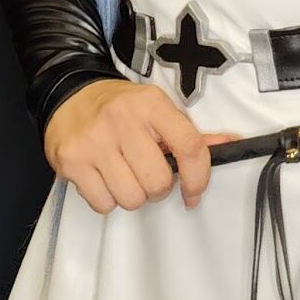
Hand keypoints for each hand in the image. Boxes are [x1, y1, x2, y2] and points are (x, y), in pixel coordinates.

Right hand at [43, 79, 241, 213]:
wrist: (69, 94)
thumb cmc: (121, 108)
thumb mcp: (156, 109)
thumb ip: (189, 132)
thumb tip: (230, 145)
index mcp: (151, 104)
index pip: (189, 146)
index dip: (198, 177)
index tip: (193, 192)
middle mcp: (122, 119)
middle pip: (158, 182)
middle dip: (157, 187)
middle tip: (147, 173)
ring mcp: (94, 141)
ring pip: (131, 198)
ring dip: (132, 195)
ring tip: (124, 174)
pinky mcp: (71, 161)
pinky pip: (103, 204)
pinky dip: (107, 199)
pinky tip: (103, 178)